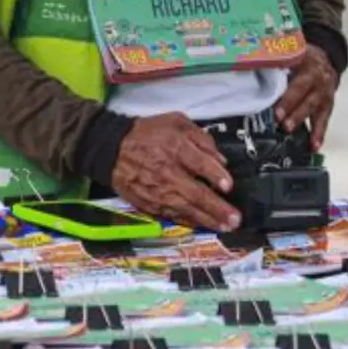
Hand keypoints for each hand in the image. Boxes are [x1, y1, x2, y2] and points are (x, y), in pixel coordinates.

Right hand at [111, 113, 240, 231]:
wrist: (112, 149)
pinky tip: (203, 224)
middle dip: (218, 208)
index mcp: (174, 147)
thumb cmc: (148, 133)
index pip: (200, 164)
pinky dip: (190, 221)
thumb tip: (220, 159)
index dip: (216, 176)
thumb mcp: (175, 121)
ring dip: (208, 220)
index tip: (229, 186)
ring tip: (225, 227)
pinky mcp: (150, 204)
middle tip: (236, 219)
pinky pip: (173, 214)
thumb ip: (200, 137)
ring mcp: (158, 191)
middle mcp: (168, 172)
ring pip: (187, 209)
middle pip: (196, 194)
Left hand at [274, 45, 337, 151]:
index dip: (287, 94)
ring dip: (301, 120)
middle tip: (280, 121)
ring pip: (313, 108)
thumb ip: (274, 55)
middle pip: (304, 95)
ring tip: (290, 131)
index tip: (276, 107)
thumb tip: (250, 59)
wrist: (326, 58)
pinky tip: (313, 145)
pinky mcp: (327, 105)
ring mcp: (324, 93)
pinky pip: (324, 120)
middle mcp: (317, 79)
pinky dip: (319, 134)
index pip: (295, 78)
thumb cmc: (303, 56)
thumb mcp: (291, 49)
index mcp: (306, 63)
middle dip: (292, 108)